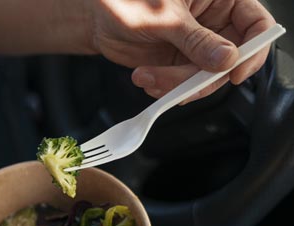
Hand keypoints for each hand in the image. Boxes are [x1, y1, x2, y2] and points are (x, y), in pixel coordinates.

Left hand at [87, 0, 275, 102]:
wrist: (96, 17)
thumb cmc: (128, 0)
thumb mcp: (166, 17)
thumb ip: (196, 40)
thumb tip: (226, 60)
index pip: (256, 25)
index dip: (253, 50)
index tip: (235, 72)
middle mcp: (214, 22)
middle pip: (231, 59)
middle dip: (203, 77)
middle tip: (178, 85)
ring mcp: (196, 45)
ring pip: (205, 77)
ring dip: (177, 86)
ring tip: (147, 78)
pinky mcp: (178, 62)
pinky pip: (183, 84)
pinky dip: (166, 89)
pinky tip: (146, 79)